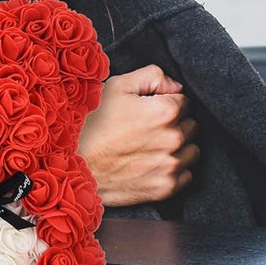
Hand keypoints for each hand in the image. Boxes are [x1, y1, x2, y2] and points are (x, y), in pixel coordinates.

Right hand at [77, 65, 199, 206]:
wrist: (74, 164)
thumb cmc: (92, 123)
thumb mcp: (116, 86)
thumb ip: (153, 76)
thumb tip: (175, 86)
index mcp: (165, 111)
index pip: (184, 102)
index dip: (166, 102)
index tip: (148, 109)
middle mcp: (173, 139)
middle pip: (190, 126)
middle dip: (174, 124)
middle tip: (146, 127)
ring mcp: (170, 166)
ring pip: (191, 151)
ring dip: (177, 147)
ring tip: (150, 145)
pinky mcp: (165, 188)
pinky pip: (186, 174)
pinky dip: (174, 169)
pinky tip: (151, 163)